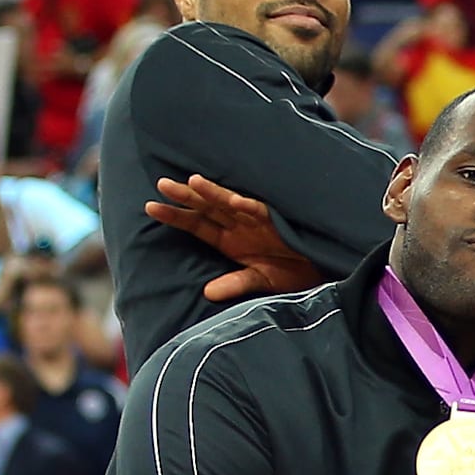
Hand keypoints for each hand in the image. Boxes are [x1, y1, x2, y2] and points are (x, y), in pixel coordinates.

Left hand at [146, 175, 321, 302]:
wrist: (324, 268)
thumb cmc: (293, 273)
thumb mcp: (261, 281)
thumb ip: (235, 284)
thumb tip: (207, 293)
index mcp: (230, 239)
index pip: (196, 224)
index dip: (175, 216)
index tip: (150, 207)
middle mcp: (239, 225)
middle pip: (206, 208)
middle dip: (185, 196)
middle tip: (162, 184)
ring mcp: (257, 220)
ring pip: (229, 203)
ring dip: (211, 193)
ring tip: (191, 182)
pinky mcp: (278, 219)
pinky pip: (260, 211)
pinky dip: (247, 206)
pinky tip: (233, 201)